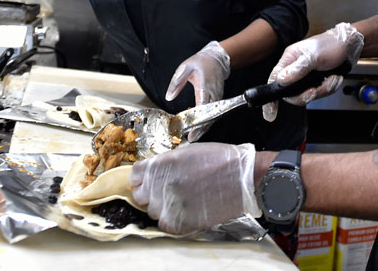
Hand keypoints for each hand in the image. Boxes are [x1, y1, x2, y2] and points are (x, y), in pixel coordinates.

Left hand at [129, 142, 260, 233]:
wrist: (242, 177)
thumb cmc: (220, 160)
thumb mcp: (189, 151)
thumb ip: (166, 162)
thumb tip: (153, 172)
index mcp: (163, 164)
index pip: (135, 175)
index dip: (140, 178)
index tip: (146, 180)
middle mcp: (162, 185)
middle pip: (140, 195)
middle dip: (149, 193)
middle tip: (164, 191)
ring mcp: (171, 204)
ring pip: (152, 211)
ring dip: (161, 207)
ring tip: (179, 200)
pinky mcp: (181, 222)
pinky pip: (164, 225)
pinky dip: (171, 220)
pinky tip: (183, 211)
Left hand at [165, 41, 230, 140]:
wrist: (216, 59)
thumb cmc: (200, 63)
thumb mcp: (185, 67)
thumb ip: (176, 82)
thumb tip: (168, 97)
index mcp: (205, 85)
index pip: (203, 104)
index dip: (198, 117)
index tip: (192, 127)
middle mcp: (214, 93)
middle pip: (209, 114)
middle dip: (201, 127)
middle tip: (192, 138)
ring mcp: (218, 97)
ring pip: (213, 116)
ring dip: (205, 127)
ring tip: (194, 137)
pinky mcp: (218, 100)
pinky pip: (214, 113)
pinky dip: (208, 122)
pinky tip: (200, 129)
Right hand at [263, 22, 362, 121]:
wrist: (349, 46)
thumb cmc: (329, 45)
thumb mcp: (312, 56)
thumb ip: (297, 69)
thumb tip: (280, 80)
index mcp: (289, 61)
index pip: (274, 81)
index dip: (271, 98)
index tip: (271, 114)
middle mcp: (295, 71)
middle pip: (292, 94)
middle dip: (306, 95)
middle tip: (315, 90)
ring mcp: (307, 78)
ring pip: (308, 95)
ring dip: (323, 89)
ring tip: (332, 78)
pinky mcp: (318, 82)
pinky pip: (321, 94)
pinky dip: (330, 87)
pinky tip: (335, 77)